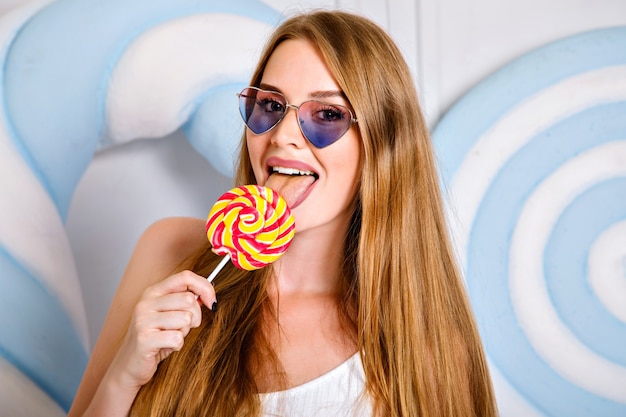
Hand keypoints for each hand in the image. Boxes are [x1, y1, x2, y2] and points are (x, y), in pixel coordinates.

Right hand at [108, 270, 215, 389]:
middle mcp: (146, 302)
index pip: (185, 277)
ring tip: (170, 337)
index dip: (204, 287)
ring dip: (184, 332)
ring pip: (185, 319)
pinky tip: (165, 347)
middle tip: (185, 327)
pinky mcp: (144, 339)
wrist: (130, 364)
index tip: (211, 301)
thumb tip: (208, 294)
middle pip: (189, 299)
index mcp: (153, 292)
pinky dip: (177, 346)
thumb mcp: (169, 314)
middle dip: (195, 316)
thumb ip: (185, 302)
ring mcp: (143, 320)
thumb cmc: (155, 338)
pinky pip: (177, 338)